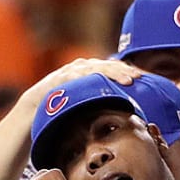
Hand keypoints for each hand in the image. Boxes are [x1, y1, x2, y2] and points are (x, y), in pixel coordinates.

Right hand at [23, 58, 141, 107]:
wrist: (34, 110)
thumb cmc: (64, 109)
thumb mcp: (87, 104)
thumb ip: (102, 102)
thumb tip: (128, 114)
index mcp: (91, 73)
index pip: (113, 69)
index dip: (129, 73)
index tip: (145, 79)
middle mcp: (82, 67)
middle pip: (108, 66)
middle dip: (125, 70)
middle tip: (141, 77)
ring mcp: (71, 71)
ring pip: (96, 68)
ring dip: (114, 72)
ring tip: (128, 80)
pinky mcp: (61, 77)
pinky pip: (78, 75)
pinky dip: (91, 76)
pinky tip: (102, 80)